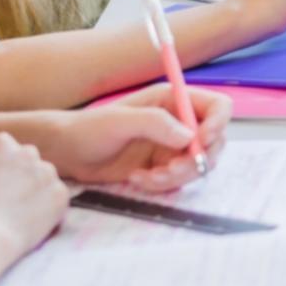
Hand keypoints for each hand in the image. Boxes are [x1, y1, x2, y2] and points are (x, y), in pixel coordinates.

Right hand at [0, 133, 68, 255]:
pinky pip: (58, 197)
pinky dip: (50, 207)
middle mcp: (27, 153)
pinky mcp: (61, 194)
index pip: (5, 145)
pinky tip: (33, 222)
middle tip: (11, 197)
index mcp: (0, 145)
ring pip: (46, 177)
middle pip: (29, 158)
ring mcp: (47, 172)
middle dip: (23, 173)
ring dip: (39, 189)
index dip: (0, 164)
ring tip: (22, 213)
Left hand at [40, 86, 232, 191]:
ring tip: (147, 177)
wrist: (67, 153)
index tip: (201, 143)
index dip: (218, 124)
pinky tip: (138, 179)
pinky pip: (179, 179)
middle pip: (214, 141)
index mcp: (174, 100)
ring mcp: (172, 146)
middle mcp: (179, 122)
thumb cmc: (89, 128)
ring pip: (197, 164)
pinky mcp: (163, 166)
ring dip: (177, 175)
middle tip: (170, 170)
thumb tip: (190, 137)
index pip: (217, 107)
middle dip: (196, 159)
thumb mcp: (121, 121)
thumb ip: (156, 123)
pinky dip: (163, 184)